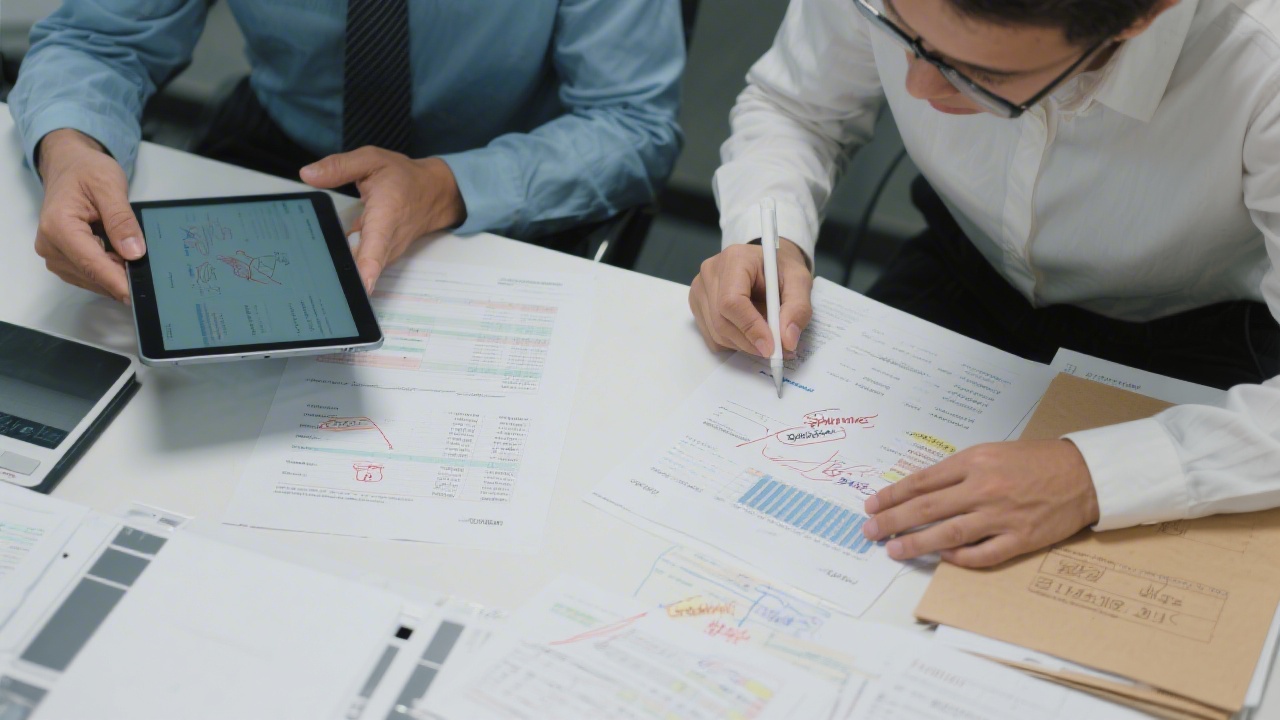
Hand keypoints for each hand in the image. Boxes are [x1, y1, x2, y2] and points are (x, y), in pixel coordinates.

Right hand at [35, 129, 145, 302]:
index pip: (90, 262)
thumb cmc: (86, 171)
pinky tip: (120, 257)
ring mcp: (54, 254)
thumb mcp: (110, 186)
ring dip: (114, 272)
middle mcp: (50, 244)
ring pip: (91, 278)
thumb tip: (133, 252)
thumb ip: (121, 220)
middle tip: (148, 270)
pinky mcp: (63, 259)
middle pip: (91, 274)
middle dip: (120, 275)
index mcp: (58, 226)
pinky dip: (108, 269)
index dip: (115, 281)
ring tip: (131, 253)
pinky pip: (89, 274)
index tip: (135, 294)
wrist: (69, 166)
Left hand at [301, 147, 465, 292]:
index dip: (368, 270)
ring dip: (339, 269)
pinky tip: (329, 258)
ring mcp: (386, 253)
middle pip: (363, 268)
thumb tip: (308, 174)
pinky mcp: (383, 258)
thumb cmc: (405, 178)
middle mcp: (388, 241)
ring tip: (315, 270)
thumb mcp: (371, 160)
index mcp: (385, 216)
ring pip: (360, 269)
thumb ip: (339, 167)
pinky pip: (362, 265)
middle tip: (315, 279)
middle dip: (340, 276)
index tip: (360, 287)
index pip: (376, 248)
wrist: (435, 193)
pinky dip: (346, 263)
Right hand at [689, 239, 812, 356]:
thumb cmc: (781, 269)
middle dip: (750, 343)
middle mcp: (710, 273)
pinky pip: (712, 338)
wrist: (766, 264)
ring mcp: (700, 290)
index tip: (770, 347)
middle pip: (721, 321)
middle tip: (777, 351)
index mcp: (734, 259)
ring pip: (716, 334)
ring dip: (744, 345)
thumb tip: (788, 341)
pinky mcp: (697, 306)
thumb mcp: (800, 282)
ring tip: (767, 338)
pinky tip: (749, 332)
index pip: (731, 301)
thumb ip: (798, 309)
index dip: (750, 328)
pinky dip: (734, 344)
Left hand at [862, 440, 1099, 566]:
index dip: (892, 495)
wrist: (1083, 474)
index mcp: (974, 462)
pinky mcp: (1020, 539)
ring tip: (893, 549)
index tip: (872, 505)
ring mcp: (1002, 516)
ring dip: (915, 543)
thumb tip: (919, 491)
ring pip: (947, 534)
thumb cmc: (1035, 461)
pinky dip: (958, 558)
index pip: (922, 481)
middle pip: (926, 508)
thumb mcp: (991, 453)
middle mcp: (984, 488)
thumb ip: (957, 471)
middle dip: (892, 520)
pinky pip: (981, 554)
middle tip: (869, 531)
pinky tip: (940, 557)